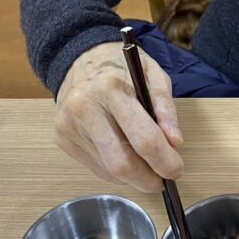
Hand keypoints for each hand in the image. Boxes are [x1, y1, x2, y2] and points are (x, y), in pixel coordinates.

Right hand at [54, 41, 182, 191]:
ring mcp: (69, 127)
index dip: (164, 161)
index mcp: (111, 88)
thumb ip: (166, 108)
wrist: (79, 58)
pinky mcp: (62, 139)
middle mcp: (85, 108)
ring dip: (134, 176)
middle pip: (122, 164)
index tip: (177, 170)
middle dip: (148, 179)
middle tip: (164, 179)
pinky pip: (96, 168)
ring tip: (146, 164)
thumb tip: (174, 143)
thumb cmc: (121, 67)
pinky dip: (116, 171)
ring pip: (109, 171)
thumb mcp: (152, 74)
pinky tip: (124, 155)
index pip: (143, 138)